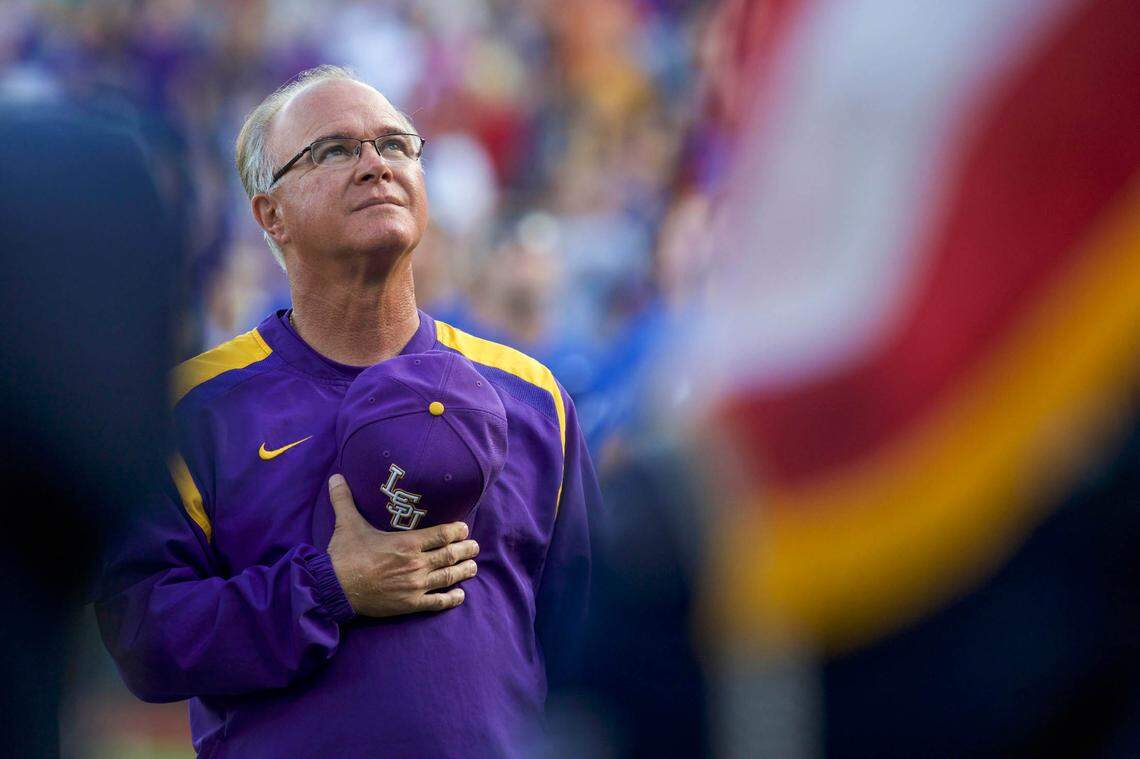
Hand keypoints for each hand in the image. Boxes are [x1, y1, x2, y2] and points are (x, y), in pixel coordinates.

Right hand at [325, 474, 478, 616]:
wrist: (334, 589)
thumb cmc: (344, 555)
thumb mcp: (346, 523)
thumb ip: (345, 499)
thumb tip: (336, 476)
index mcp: (407, 543)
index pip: (443, 534)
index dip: (457, 531)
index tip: (464, 528)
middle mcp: (416, 563)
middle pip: (451, 555)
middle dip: (466, 550)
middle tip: (475, 546)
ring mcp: (415, 585)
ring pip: (449, 577)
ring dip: (464, 571)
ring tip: (473, 567)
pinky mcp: (410, 604)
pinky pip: (437, 602)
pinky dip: (451, 598)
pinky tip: (460, 595)